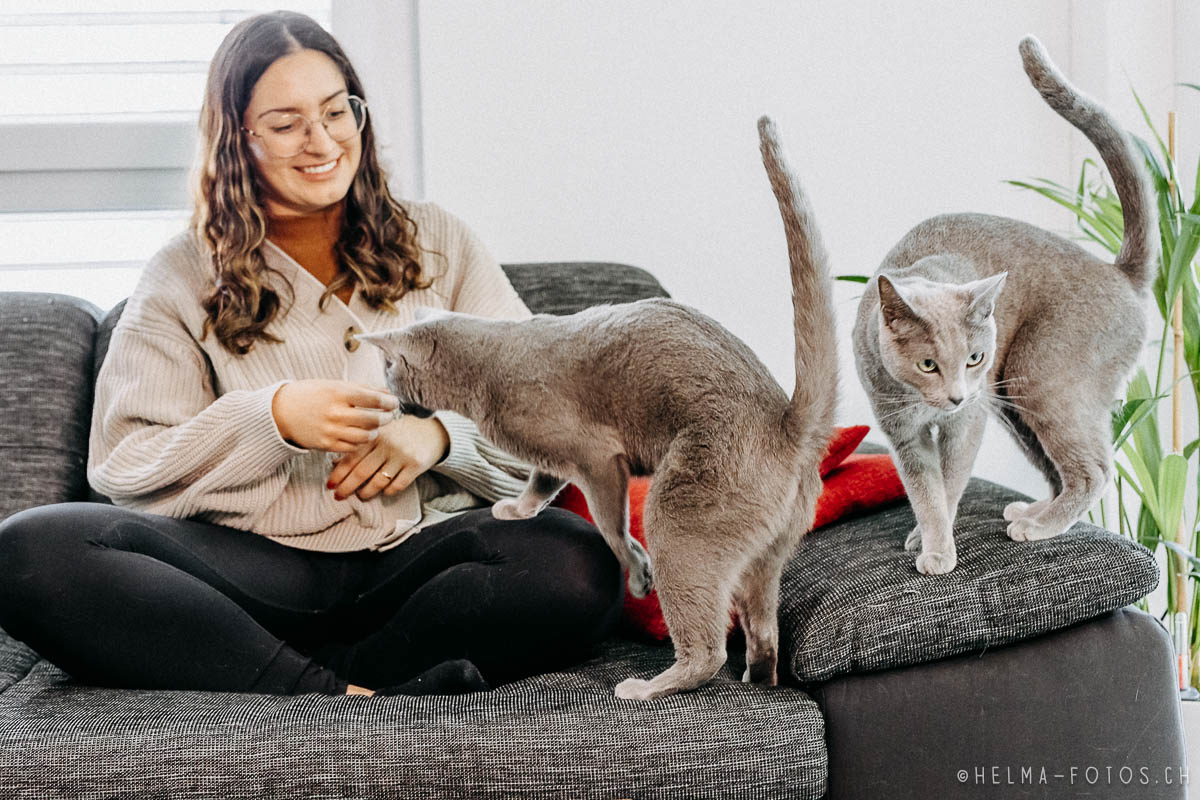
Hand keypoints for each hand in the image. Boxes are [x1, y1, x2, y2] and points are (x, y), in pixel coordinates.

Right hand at [271, 380, 397, 451]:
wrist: (281, 412)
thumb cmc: (311, 394)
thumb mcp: (334, 385)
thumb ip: (362, 389)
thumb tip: (387, 393)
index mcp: (339, 393)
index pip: (374, 399)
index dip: (389, 402)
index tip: (394, 403)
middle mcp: (336, 413)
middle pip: (373, 420)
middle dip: (386, 418)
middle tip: (388, 416)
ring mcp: (331, 431)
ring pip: (366, 436)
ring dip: (375, 432)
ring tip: (375, 427)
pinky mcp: (326, 445)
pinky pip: (353, 447)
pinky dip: (361, 442)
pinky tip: (360, 436)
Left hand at [326, 415, 449, 500]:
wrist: (432, 432)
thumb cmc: (399, 434)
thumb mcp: (379, 434)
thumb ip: (359, 446)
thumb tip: (335, 464)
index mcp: (375, 435)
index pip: (352, 457)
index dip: (338, 473)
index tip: (330, 485)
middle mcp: (387, 445)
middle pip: (362, 472)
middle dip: (347, 487)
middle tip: (338, 496)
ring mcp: (402, 456)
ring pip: (378, 481)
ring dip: (366, 492)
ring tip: (360, 496)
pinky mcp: (415, 465)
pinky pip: (397, 485)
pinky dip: (388, 491)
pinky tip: (384, 492)